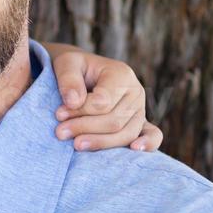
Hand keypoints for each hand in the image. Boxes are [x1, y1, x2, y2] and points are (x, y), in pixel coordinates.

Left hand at [46, 44, 161, 152]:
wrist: (82, 74)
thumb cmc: (74, 69)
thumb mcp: (66, 63)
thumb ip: (69, 79)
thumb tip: (73, 101)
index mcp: (121, 74)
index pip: (103, 102)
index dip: (79, 111)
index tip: (58, 114)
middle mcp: (135, 92)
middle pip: (114, 120)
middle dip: (85, 128)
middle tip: (59, 133)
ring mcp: (140, 110)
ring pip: (125, 133)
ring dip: (100, 142)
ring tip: (76, 145)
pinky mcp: (140, 124)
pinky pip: (153, 135)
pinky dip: (148, 143)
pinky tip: (134, 149)